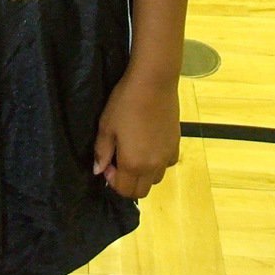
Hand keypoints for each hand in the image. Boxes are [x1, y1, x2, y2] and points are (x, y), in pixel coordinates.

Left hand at [93, 72, 179, 197]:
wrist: (153, 83)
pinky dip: (158, 162)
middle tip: (119, 160)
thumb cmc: (125, 103)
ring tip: (135, 153)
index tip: (107, 162)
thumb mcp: (106, 126)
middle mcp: (153, 167)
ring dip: (143, 174)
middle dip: (127, 183)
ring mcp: (167, 157)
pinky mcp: (176, 145)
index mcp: (133, 164)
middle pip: (141, 191)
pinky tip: (150, 145)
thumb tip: (98, 171)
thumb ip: (101, 152)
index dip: (111, 180)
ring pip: (155, 179)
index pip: (124, 190)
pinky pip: (167, 164)